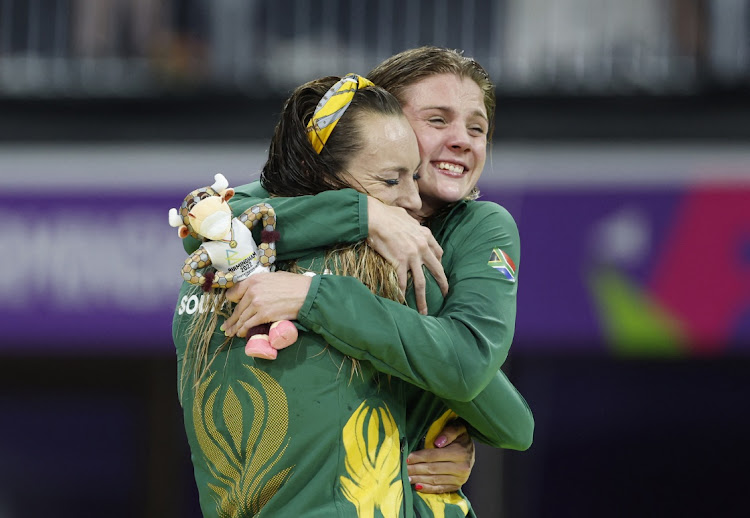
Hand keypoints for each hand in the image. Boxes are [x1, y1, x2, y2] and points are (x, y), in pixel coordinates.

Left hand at [223, 272, 311, 337]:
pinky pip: (249, 325)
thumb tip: (257, 289)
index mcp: (253, 280)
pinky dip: (243, 330)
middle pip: (237, 308)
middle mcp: (252, 291)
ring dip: (235, 327)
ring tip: (231, 333)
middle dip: (231, 319)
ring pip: (241, 318)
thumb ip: (261, 283)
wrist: (306, 293)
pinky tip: (241, 334)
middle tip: (227, 326)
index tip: (232, 306)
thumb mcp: (274, 277)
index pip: (234, 292)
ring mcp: (256, 304)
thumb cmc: (294, 284)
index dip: (232, 301)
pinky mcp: (263, 315)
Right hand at [367, 197, 448, 314]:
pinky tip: (401, 302)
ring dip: (423, 299)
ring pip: (421, 283)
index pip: (438, 253)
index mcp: (426, 235)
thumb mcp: (408, 216)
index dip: (439, 262)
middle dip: (442, 284)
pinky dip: (402, 293)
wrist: (375, 217)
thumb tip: (412, 224)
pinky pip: (402, 282)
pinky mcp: (399, 263)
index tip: (437, 269)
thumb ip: (414, 224)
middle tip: (445, 295)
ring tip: (425, 311)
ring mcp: (412, 257)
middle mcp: (422, 248)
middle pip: (437, 270)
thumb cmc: (388, 214)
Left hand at [406, 421, 474, 493]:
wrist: (471, 451)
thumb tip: (437, 442)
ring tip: (406, 477)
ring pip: (435, 480)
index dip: (420, 457)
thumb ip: (449, 432)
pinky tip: (417, 486)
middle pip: (433, 469)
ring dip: (419, 479)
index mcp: (460, 453)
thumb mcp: (458, 428)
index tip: (408, 457)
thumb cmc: (460, 437)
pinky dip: (428, 489)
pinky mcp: (457, 486)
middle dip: (416, 469)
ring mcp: (460, 479)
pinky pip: (440, 489)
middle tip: (402, 469)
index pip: (434, 455)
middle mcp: (461, 468)